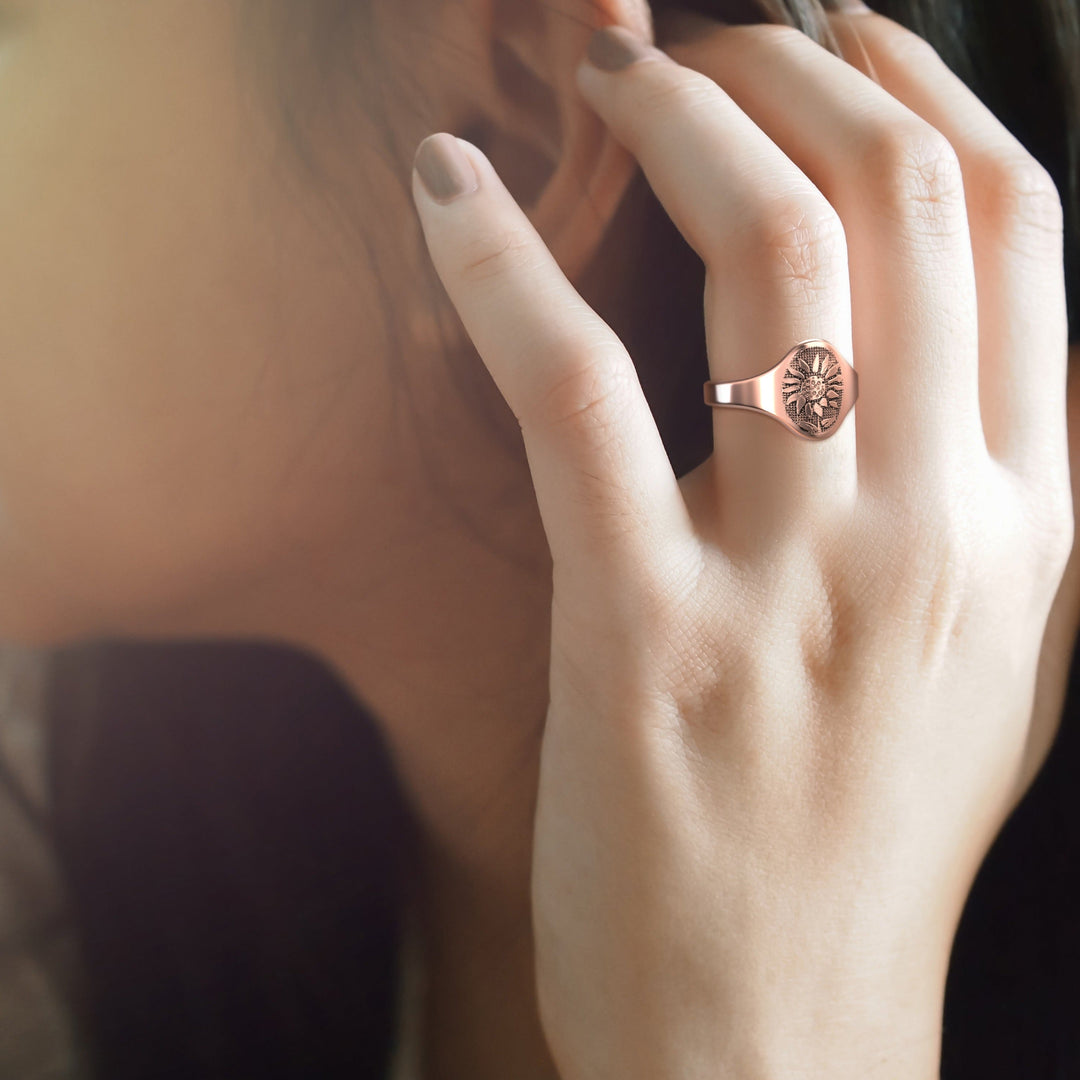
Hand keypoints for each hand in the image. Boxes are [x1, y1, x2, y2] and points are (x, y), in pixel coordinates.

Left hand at [409, 8, 1072, 1078]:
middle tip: (705, 38)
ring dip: (679, 117)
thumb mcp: (981, 660)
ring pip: (769, 253)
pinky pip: (576, 389)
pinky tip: (446, 189)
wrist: (776, 1030)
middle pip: (896, 200)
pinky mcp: (644, 634)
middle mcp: (933, 529)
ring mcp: (794, 583)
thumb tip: (933, 332)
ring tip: (608, 74)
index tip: (844, 28)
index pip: (1018, 226)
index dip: (923, 88)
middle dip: (795, 67)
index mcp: (1027, 524)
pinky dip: (501, 263)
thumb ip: (979, 496)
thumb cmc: (860, 836)